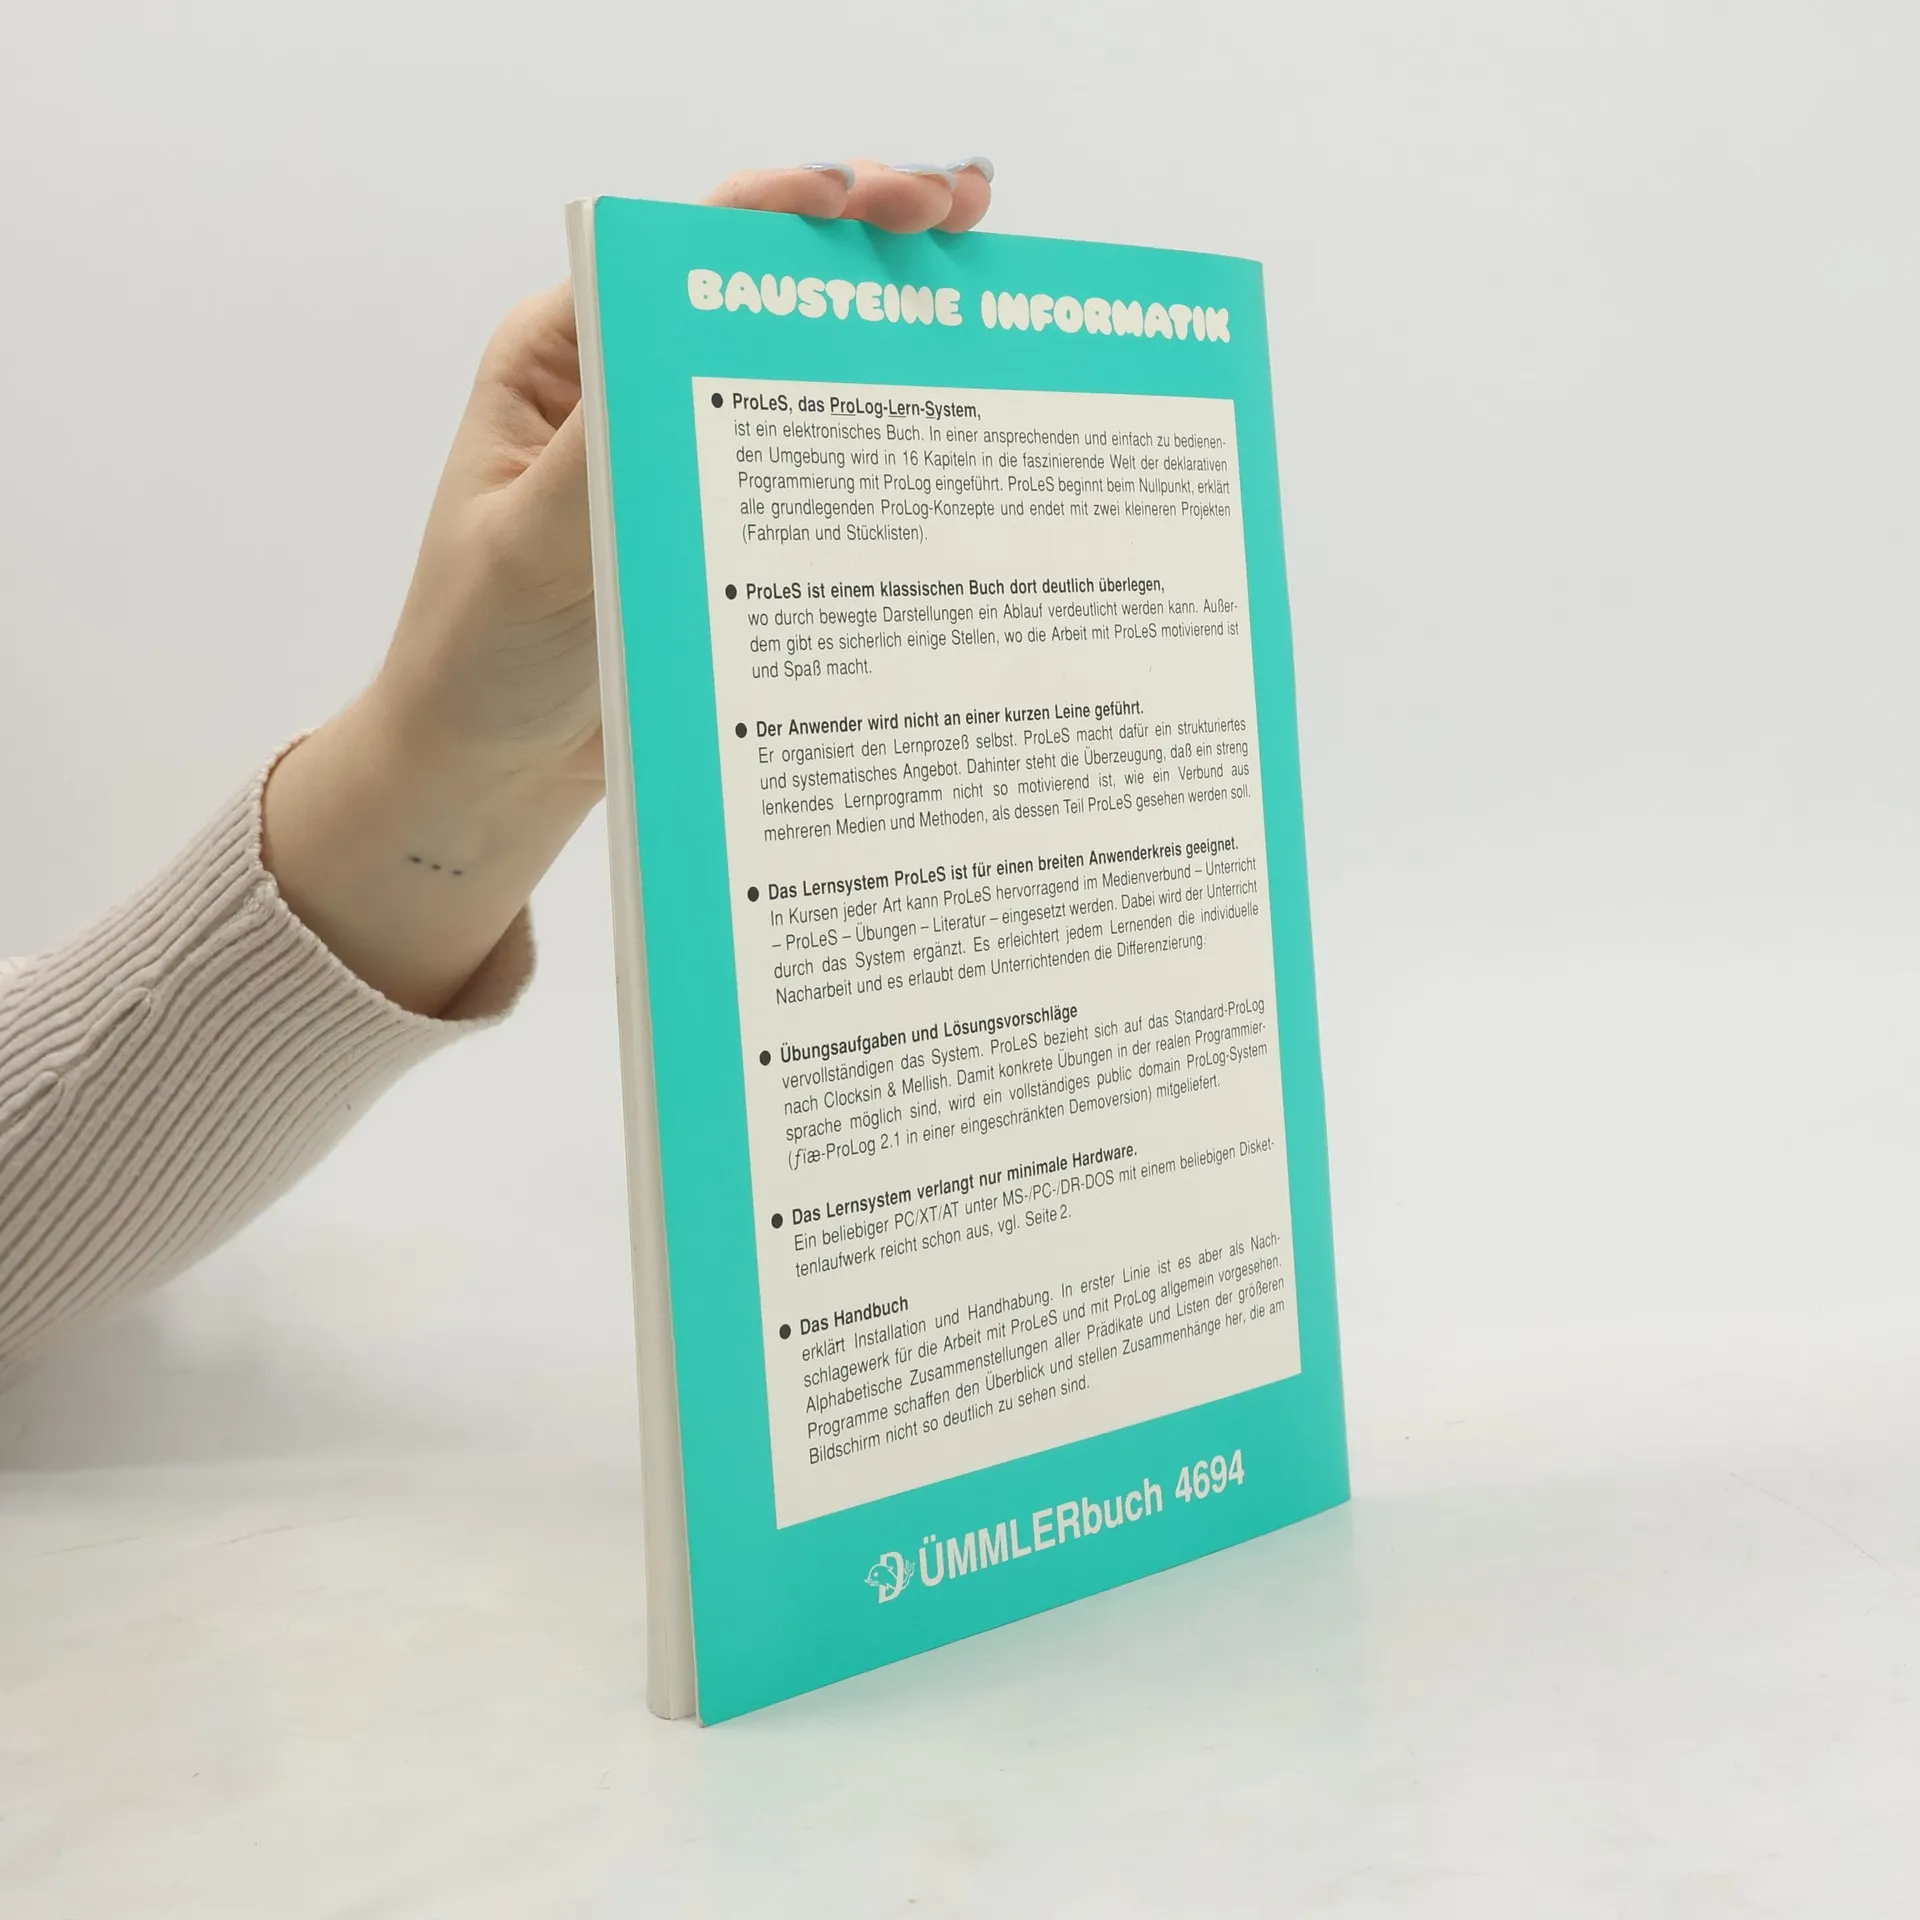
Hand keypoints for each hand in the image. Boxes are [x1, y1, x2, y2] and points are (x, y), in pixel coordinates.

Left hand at [262, 160, 993, 1015]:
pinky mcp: (730, 535)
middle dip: (867, 239)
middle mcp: (634, 389)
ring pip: (805, 373)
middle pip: (767, 291)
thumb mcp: (530, 549)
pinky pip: (815, 474)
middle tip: (967, 208)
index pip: (688, 251)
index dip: (787, 205)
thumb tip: (711, 347)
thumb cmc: (477, 653)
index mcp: (569, 357)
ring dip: (891, 328)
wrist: (489, 772)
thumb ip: (609, 454)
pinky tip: (959, 423)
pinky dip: (886, 441)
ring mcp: (691, 461)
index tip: (874, 198)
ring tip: (985, 287)